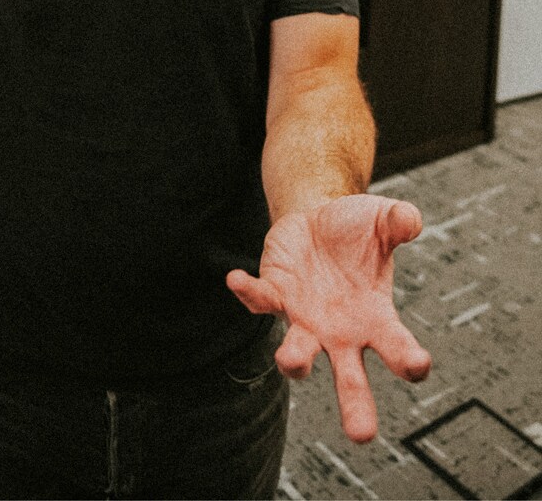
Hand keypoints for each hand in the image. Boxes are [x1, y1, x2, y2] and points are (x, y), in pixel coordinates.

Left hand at [226, 194, 431, 442]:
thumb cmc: (358, 230)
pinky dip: (248, 292)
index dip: (408, 359)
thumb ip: (398, 220)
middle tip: (362, 434)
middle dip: (356, 406)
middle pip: (350, 379)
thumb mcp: (383, 219)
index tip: (417, 366)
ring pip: (298, 353)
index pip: (396, 347)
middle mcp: (340, 332)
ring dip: (294, 359)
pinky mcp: (276, 294)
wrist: (318, 218)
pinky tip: (236, 278)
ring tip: (292, 360)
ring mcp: (305, 318)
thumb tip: (410, 219)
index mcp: (376, 319)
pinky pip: (260, 300)